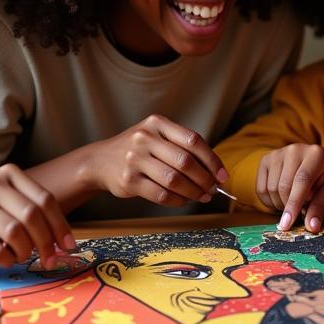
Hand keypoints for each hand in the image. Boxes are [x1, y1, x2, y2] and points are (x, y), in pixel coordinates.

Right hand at [0, 164, 74, 267]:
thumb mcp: (3, 194)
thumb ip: (29, 206)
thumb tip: (61, 238)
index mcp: (8, 174)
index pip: (45, 199)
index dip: (61, 225)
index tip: (69, 245)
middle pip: (32, 215)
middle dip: (47, 241)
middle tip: (52, 259)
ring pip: (15, 232)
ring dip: (26, 251)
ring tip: (25, 256)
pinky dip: (8, 259)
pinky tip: (8, 260)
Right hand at [89, 114, 226, 206]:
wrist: (100, 161)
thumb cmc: (139, 150)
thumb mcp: (157, 136)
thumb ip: (182, 147)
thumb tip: (215, 172)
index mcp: (157, 123)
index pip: (193, 141)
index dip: (212, 160)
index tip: (222, 175)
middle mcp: (145, 138)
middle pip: (185, 161)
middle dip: (204, 179)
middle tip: (212, 189)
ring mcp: (134, 159)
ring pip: (174, 180)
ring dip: (193, 192)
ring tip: (201, 196)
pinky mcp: (129, 180)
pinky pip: (160, 194)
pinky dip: (176, 200)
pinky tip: (182, 200)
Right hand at [256, 143, 323, 231]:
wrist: (307, 160)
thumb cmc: (320, 178)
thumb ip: (319, 208)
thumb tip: (312, 227)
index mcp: (316, 154)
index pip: (301, 180)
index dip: (294, 204)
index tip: (287, 224)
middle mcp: (295, 150)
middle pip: (284, 187)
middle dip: (288, 206)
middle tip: (298, 211)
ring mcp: (277, 153)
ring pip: (271, 189)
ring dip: (279, 204)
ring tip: (291, 201)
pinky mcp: (265, 159)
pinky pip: (260, 189)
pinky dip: (269, 201)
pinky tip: (280, 198)